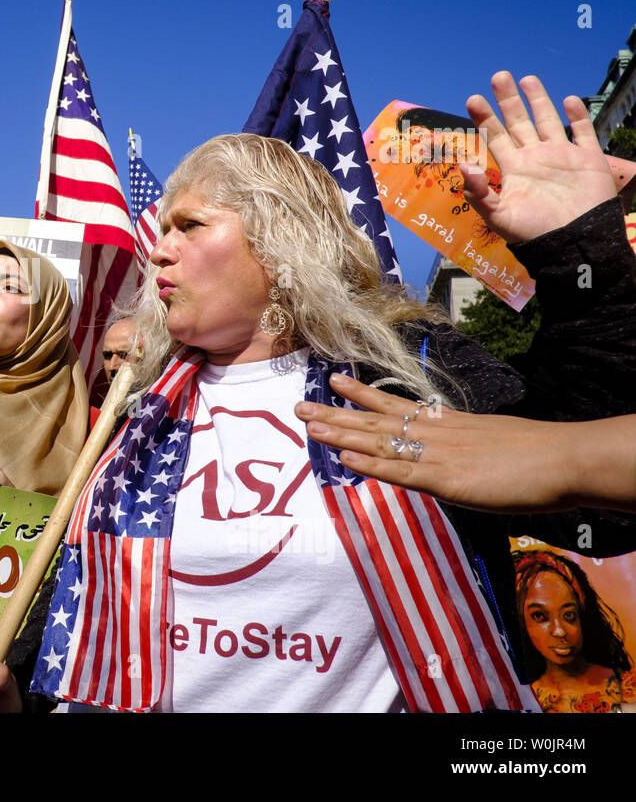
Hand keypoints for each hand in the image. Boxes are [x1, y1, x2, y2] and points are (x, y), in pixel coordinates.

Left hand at [294, 373, 572, 511]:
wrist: (562, 459)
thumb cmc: (533, 454)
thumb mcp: (488, 441)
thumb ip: (461, 446)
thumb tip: (448, 454)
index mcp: (445, 423)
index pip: (395, 404)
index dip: (362, 393)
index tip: (334, 380)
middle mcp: (434, 433)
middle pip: (375, 420)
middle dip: (335, 414)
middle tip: (299, 406)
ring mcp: (436, 455)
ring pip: (378, 442)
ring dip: (341, 435)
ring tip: (308, 425)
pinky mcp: (444, 480)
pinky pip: (399, 472)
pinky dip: (370, 466)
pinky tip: (344, 460)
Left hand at [462, 72, 615, 243]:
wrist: (574, 242)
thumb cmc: (535, 233)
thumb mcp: (499, 217)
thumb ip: (478, 193)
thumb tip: (461, 166)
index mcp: (514, 169)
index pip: (495, 137)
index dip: (485, 118)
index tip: (472, 99)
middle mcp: (536, 158)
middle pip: (519, 122)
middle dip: (509, 100)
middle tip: (499, 76)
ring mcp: (562, 156)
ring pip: (548, 121)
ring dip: (539, 100)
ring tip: (527, 79)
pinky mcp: (588, 159)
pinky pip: (583, 132)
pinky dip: (578, 116)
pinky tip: (569, 100)